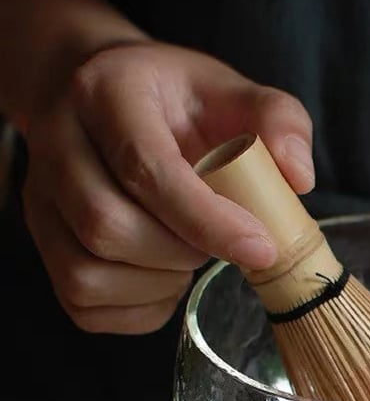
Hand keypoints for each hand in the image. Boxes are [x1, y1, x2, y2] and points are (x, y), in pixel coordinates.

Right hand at [22, 41, 313, 332]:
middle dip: (182, 253)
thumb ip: (279, 120)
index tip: (261, 248)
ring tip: (190, 256)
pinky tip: (165, 277)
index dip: (209, 221)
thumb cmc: (175, 103)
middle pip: (107, 226)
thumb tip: (299, 179)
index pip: (147, 168)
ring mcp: (40, 199)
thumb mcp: (233, 92)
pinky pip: (83, 304)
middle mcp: (57, 144)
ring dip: (159, 283)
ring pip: (87, 273)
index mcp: (108, 92)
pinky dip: (139, 308)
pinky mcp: (43, 243)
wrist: (103, 103)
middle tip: (220, 242)